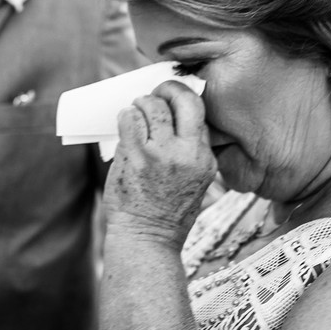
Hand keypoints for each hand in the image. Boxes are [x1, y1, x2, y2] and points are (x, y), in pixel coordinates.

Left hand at [106, 80, 216, 247]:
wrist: (147, 240)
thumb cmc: (166, 213)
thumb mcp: (195, 182)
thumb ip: (189, 152)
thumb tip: (170, 118)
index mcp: (205, 159)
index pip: (199, 114)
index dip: (183, 100)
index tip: (171, 99)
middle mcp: (188, 153)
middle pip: (183, 100)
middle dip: (168, 89)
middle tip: (156, 93)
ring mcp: (162, 154)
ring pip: (153, 106)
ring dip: (142, 102)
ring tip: (136, 109)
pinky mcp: (137, 157)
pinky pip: (130, 119)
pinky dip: (126, 115)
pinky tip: (125, 120)